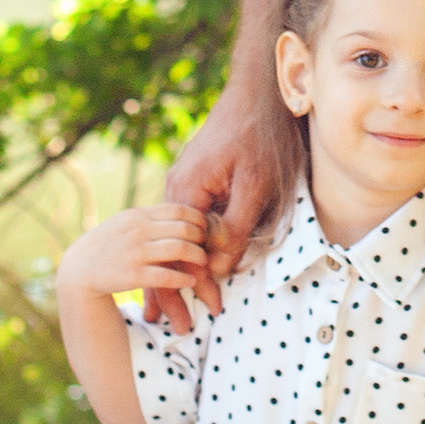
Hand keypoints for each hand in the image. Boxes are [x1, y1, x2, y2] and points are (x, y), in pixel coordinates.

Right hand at [59, 204, 210, 324]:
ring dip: (197, 257)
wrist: (79, 269)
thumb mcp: (125, 222)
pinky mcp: (133, 275)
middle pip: (183, 228)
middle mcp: (137, 230)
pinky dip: (183, 279)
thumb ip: (149, 217)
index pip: (178, 209)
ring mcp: (135, 252)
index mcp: (138, 215)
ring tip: (203, 262)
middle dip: (201, 237)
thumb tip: (181, 213)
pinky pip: (166, 276)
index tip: (205, 227)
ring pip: (179, 249)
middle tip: (208, 246)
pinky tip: (190, 281)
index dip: (198, 218)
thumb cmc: (108, 244)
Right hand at [158, 77, 273, 316]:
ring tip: (166, 311)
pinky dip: (182, 252)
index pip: (182, 251)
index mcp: (186, 192)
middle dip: (172, 291)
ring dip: (174, 276)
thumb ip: (236, 228)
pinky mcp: (193, 181)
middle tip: (178, 330)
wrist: (254, 94)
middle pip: (168, 251)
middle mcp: (176, 190)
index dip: (194, 285)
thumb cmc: (258, 136)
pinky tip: (182, 269)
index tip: (207, 312)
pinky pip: (183, 226)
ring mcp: (181, 185)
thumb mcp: (256, 185)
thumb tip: (220, 270)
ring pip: (173, 241)